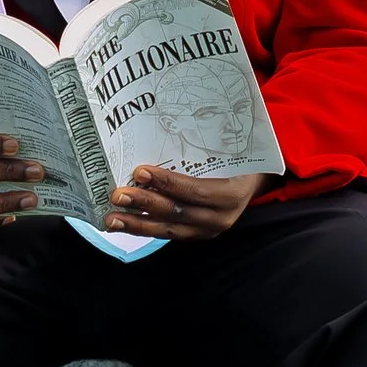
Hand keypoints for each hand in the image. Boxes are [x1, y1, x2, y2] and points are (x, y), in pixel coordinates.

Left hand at [103, 166, 266, 241]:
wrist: (254, 181)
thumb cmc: (238, 161)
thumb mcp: (229, 152)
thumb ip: (200, 150)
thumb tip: (163, 130)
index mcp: (231, 194)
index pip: (194, 190)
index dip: (167, 183)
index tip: (140, 171)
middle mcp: (220, 218)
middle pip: (177, 212)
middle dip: (144, 204)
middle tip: (118, 195)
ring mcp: (207, 231)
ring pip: (168, 229)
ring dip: (136, 224)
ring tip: (111, 218)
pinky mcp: (195, 235)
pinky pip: (167, 233)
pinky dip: (143, 228)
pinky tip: (123, 223)